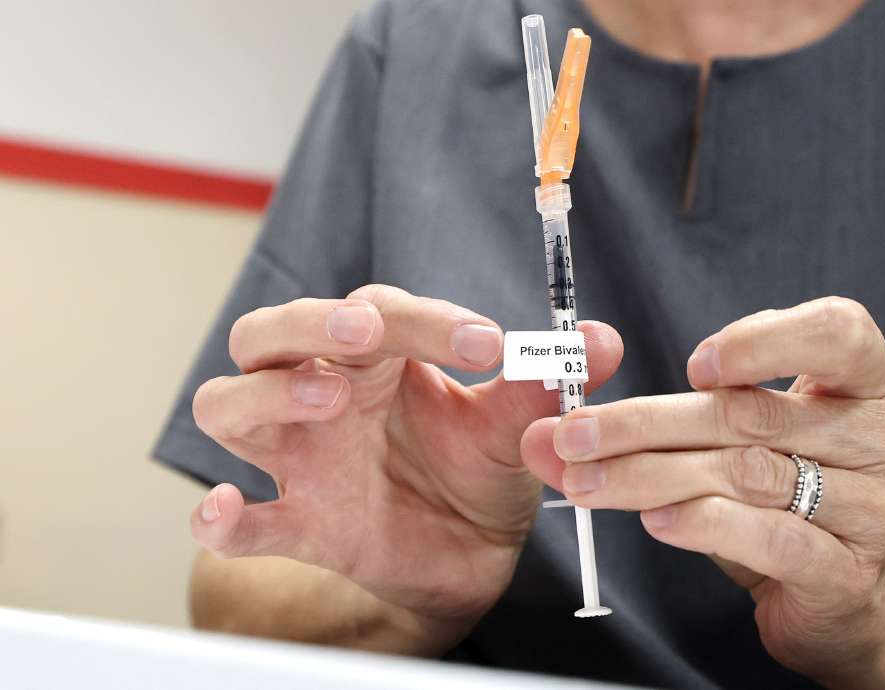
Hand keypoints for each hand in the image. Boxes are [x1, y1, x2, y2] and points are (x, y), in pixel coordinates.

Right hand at [189, 284, 622, 651]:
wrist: (466, 554)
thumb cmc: (477, 469)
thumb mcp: (514, 426)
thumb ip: (544, 384)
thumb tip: (601, 339)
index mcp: (380, 357)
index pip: (380, 312)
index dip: (428, 322)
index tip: (490, 345)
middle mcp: (324, 391)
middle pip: (271, 333)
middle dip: (310, 325)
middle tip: (365, 336)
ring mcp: (299, 457)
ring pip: (230, 404)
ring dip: (268, 395)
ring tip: (329, 400)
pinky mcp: (295, 523)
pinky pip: (232, 522)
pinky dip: (218, 518)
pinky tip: (226, 510)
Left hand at [521, 297, 884, 687]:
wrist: (849, 598)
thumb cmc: (792, 499)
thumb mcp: (745, 440)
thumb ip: (663, 421)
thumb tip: (543, 430)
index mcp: (875, 381)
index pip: (837, 331)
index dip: (763, 339)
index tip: (693, 366)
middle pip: (758, 414)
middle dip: (650, 423)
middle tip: (577, 435)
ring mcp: (881, 509)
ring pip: (751, 475)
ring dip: (654, 475)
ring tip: (591, 481)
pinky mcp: (852, 572)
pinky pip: (769, 537)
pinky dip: (703, 524)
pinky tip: (658, 520)